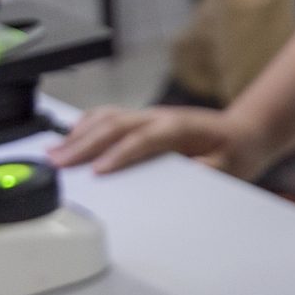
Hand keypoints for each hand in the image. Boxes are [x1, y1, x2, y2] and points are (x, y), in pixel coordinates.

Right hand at [48, 104, 260, 176]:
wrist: (242, 133)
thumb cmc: (234, 151)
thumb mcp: (230, 168)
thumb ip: (207, 173)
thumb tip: (187, 178)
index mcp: (181, 127)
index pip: (143, 139)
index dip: (119, 155)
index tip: (97, 172)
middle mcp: (159, 117)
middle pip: (115, 124)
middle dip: (84, 144)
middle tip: (58, 164)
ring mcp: (148, 115)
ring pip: (106, 117)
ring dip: (78, 134)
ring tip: (53, 154)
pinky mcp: (141, 120)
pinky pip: (108, 118)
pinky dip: (85, 127)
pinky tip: (68, 140)